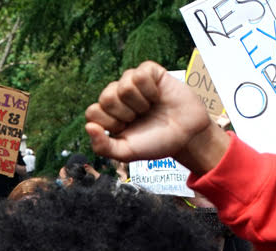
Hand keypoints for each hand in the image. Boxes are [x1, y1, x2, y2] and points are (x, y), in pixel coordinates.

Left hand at [84, 62, 221, 172]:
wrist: (186, 135)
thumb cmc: (156, 143)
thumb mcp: (127, 152)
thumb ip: (103, 146)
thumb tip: (88, 127)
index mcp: (109, 115)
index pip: (92, 112)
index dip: (109, 123)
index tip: (125, 130)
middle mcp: (118, 97)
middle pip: (106, 97)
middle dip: (125, 113)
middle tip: (139, 118)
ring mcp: (133, 83)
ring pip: (123, 85)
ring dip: (140, 103)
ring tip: (149, 108)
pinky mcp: (150, 72)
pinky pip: (140, 74)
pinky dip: (150, 90)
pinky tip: (157, 96)